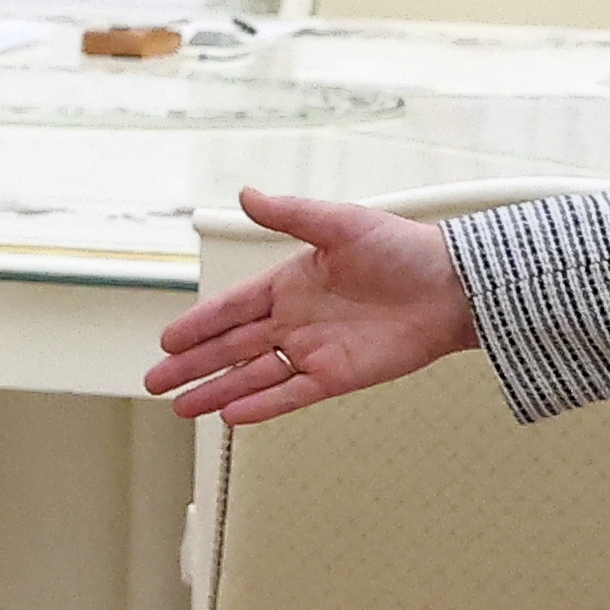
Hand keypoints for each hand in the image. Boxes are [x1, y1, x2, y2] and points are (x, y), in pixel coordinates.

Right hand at [147, 187, 482, 423]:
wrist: (453, 287)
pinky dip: (261, 404)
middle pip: (232, 346)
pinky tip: (232, 414)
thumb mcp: (341, 222)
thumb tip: (246, 195)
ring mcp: (315, 350)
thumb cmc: (406, 250)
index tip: (167, 339)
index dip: (198, 322)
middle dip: (192, 365)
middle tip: (156, 381)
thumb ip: (289, 215)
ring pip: (253, 375)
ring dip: (217, 389)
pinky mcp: (338, 376)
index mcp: (292, 282)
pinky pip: (291, 393)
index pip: (232, 307)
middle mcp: (297, 319)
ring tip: (183, 407)